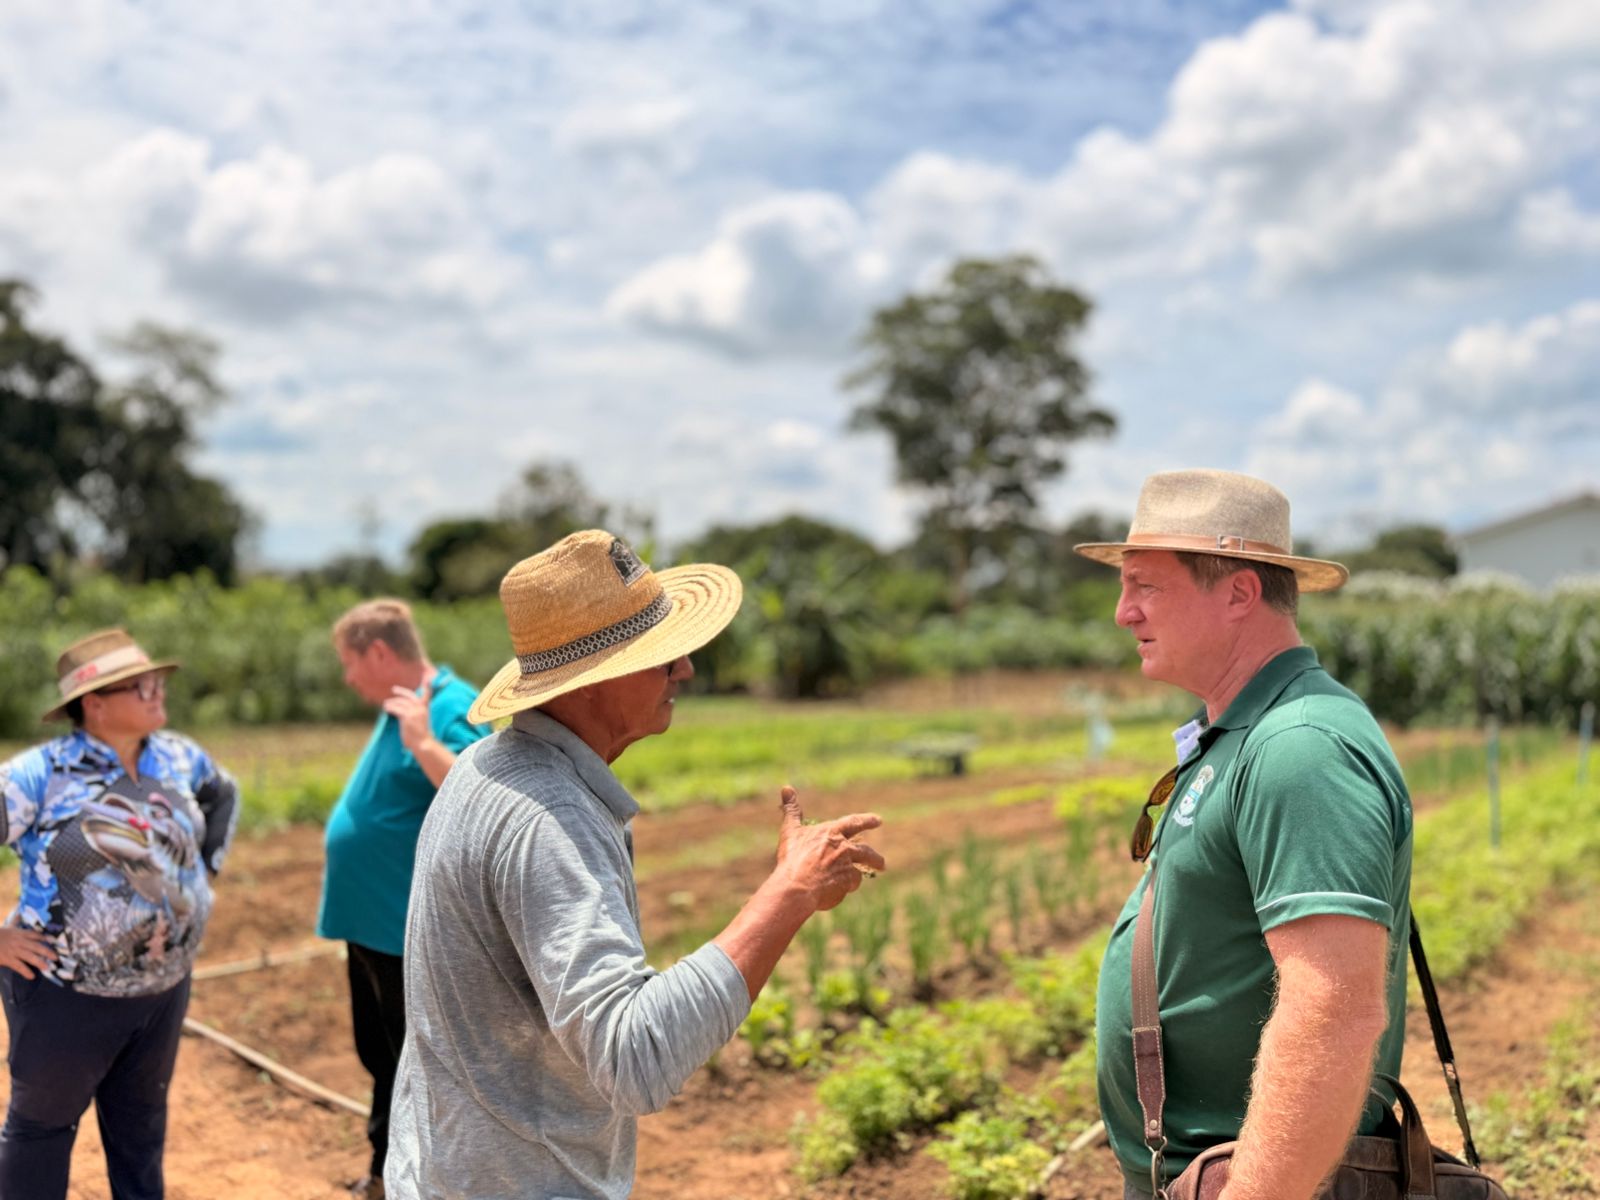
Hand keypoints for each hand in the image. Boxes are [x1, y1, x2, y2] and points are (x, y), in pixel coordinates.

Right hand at [0, 926, 56, 978]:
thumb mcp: (7, 927)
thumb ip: (15, 921)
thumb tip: (19, 914)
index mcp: (20, 933)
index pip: (35, 935)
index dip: (45, 938)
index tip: (54, 941)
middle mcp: (20, 942)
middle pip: (37, 946)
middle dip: (47, 952)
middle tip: (56, 958)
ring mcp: (14, 951)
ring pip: (30, 957)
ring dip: (40, 962)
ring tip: (47, 968)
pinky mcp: (8, 959)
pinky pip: (19, 966)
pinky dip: (26, 972)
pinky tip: (31, 976)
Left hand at [384, 677, 434, 753]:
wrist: (423, 743)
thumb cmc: (421, 736)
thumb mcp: (421, 722)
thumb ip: (414, 714)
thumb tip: (401, 712)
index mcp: (425, 709)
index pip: (427, 695)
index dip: (427, 688)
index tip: (427, 680)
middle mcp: (420, 708)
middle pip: (409, 696)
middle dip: (401, 691)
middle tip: (393, 689)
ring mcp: (414, 711)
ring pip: (400, 702)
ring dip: (392, 702)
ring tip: (386, 704)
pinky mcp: (407, 716)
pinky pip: (396, 709)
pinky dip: (390, 708)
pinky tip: (386, 709)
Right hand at [774, 786, 884, 911]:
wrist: (797, 886)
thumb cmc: (792, 857)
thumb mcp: (790, 830)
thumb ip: (791, 810)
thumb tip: (786, 787)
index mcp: (832, 832)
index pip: (854, 822)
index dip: (866, 820)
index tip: (878, 820)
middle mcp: (843, 847)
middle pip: (865, 851)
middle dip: (875, 857)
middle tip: (882, 862)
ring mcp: (847, 866)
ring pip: (861, 870)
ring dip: (866, 872)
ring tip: (875, 873)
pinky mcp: (848, 883)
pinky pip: (851, 884)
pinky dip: (846, 887)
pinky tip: (838, 890)